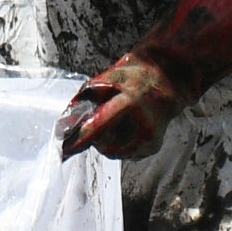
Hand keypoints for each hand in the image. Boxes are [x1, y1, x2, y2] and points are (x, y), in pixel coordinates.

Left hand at [57, 51, 185, 161]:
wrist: (167, 80)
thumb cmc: (134, 77)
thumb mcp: (108, 77)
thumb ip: (86, 97)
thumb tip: (66, 122)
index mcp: (130, 102)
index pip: (100, 126)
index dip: (80, 139)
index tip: (64, 150)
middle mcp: (142, 125)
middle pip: (104, 145)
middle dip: (94, 138)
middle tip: (96, 123)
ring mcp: (149, 139)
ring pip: (113, 152)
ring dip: (106, 141)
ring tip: (115, 121)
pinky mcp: (151, 147)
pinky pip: (125, 153)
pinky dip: (119, 144)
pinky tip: (126, 127)